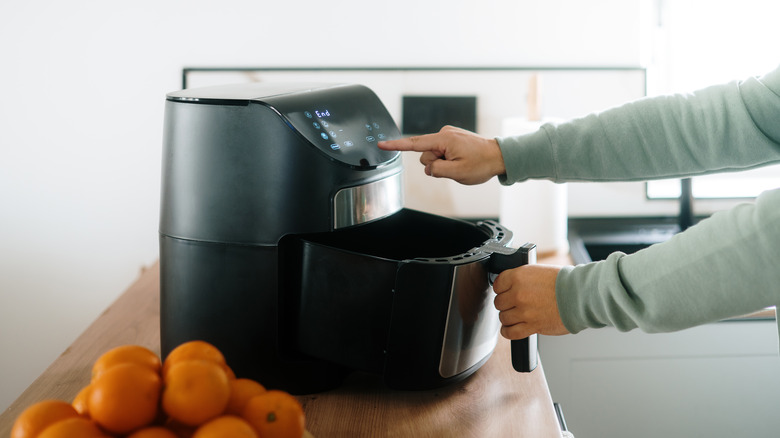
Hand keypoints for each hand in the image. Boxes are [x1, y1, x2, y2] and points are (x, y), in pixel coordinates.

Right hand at [377, 125, 505, 184]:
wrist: (499, 156)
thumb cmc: (482, 163)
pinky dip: (447, 160)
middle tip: (455, 167)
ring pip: (433, 156)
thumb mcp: (457, 173)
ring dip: (443, 163)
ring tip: (460, 163)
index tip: (381, 144)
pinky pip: (441, 153)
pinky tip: (460, 160)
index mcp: (444, 139)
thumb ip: (436, 170)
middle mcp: (444, 134)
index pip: (414, 143)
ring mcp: (448, 135)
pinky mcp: (451, 139)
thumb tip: (428, 167)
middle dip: (436, 165)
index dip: (396, 145)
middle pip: (426, 155)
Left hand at [492, 265, 569, 338]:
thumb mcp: (538, 271)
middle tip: (515, 304)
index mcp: (519, 276)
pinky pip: (510, 332)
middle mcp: (518, 293)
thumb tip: (509, 286)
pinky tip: (511, 328)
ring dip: (508, 318)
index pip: (497, 284)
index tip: (505, 292)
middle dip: (506, 304)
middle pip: (499, 302)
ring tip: (517, 315)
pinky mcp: (532, 326)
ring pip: (503, 318)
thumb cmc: (565, 282)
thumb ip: (521, 278)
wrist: (580, 295)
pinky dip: (508, 331)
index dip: (501, 289)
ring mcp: (524, 311)